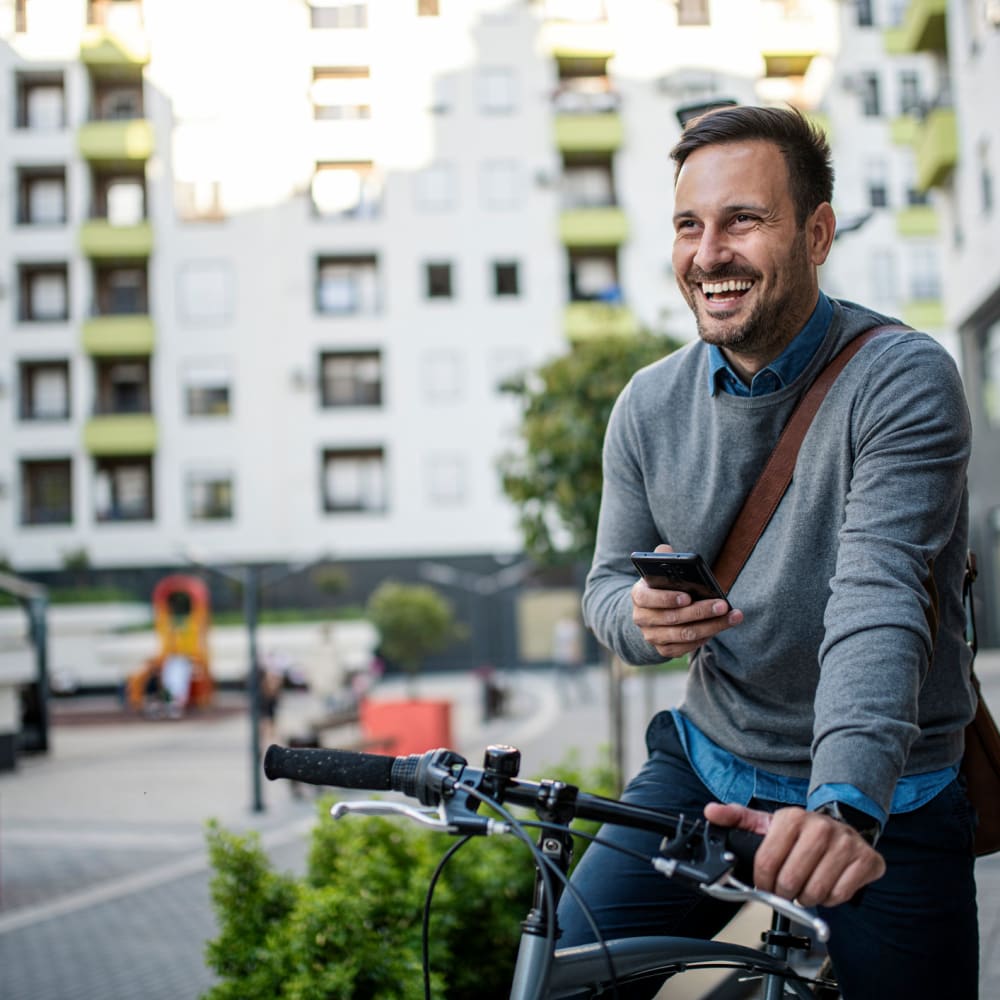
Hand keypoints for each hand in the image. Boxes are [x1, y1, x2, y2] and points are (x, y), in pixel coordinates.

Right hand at [632, 544, 742, 657]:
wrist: (651, 612)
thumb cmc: (661, 586)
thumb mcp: (658, 571)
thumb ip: (661, 558)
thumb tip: (666, 550)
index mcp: (638, 595)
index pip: (647, 598)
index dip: (667, 599)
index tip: (688, 597)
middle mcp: (642, 618)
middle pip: (672, 618)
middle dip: (700, 611)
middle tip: (722, 605)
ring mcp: (652, 636)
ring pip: (684, 635)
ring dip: (711, 626)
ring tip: (731, 616)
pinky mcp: (663, 649)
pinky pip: (686, 648)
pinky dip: (705, 638)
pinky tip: (720, 627)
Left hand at [704, 802, 885, 907]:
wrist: (842, 825)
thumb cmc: (800, 831)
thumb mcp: (768, 822)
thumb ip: (737, 818)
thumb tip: (710, 812)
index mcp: (792, 818)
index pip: (766, 863)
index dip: (762, 881)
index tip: (764, 884)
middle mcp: (820, 828)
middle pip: (790, 881)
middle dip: (784, 891)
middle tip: (786, 887)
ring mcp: (846, 844)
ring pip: (815, 891)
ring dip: (806, 897)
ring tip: (805, 885)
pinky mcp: (866, 860)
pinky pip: (840, 895)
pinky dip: (830, 898)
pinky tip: (827, 884)